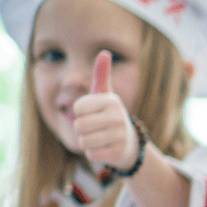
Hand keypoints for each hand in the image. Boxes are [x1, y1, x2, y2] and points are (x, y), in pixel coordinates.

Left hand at [70, 51, 141, 171]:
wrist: (129, 143)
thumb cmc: (109, 115)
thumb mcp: (105, 95)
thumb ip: (102, 75)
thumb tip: (105, 52)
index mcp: (111, 101)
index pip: (77, 108)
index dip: (80, 113)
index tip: (94, 113)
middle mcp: (118, 117)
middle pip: (79, 126)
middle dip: (82, 130)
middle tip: (96, 128)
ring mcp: (120, 136)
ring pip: (83, 141)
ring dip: (87, 142)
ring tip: (100, 138)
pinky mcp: (118, 153)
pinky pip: (91, 154)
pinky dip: (95, 154)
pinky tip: (105, 149)